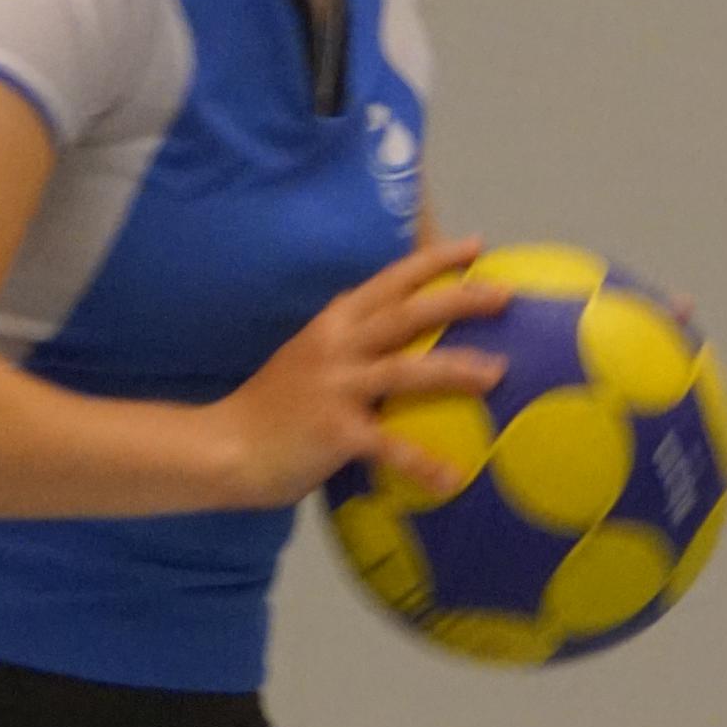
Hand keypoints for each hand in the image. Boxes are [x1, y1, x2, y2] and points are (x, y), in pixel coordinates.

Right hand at [211, 239, 508, 508]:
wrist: (222, 446)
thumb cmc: (269, 410)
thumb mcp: (306, 360)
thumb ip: (346, 347)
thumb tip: (392, 344)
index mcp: (332, 325)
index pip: (389, 281)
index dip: (433, 261)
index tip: (475, 247)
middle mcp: (336, 346)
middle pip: (407, 313)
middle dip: (458, 299)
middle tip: (504, 296)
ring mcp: (335, 387)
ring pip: (406, 369)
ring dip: (456, 368)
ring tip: (498, 373)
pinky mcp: (334, 431)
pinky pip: (388, 447)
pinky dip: (422, 463)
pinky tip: (452, 479)